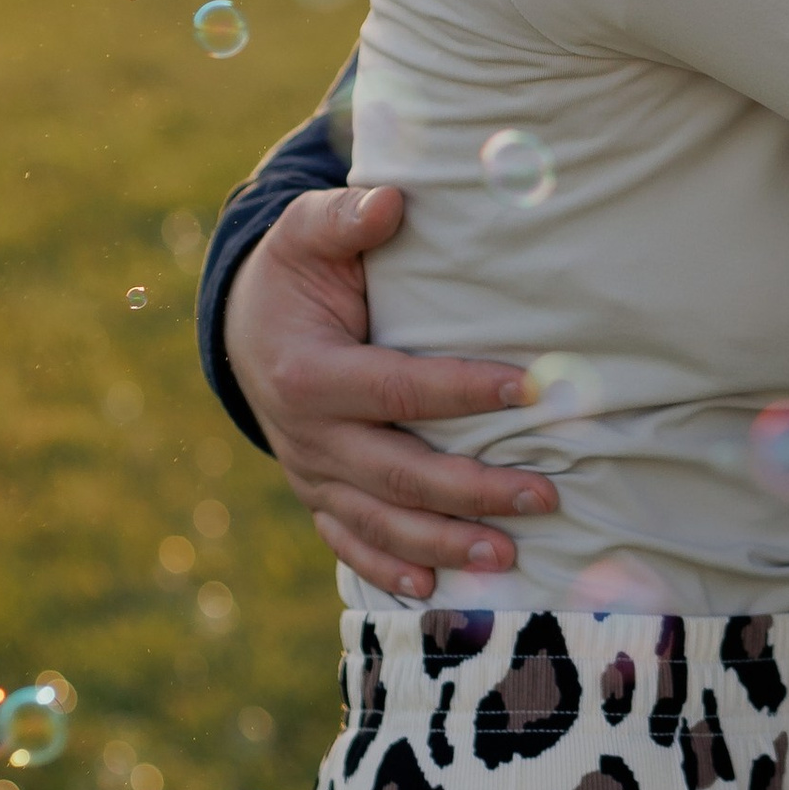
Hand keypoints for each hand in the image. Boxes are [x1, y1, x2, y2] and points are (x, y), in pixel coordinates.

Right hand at [223, 183, 556, 600]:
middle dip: (473, 490)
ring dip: (445, 543)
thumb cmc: (295, 273)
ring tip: (509, 556)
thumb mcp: (306, 234)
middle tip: (545, 494)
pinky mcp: (318, 495)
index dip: (465, 391)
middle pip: (399, 473)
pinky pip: (350, 541)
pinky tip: (432, 587)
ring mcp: (311, 473)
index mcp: (309, 373)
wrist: (243, 328)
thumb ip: (343, 219)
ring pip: (381, 520)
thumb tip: (392, 201)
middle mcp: (307, 435)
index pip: (399, 389)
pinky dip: (387, 568)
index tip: (532, 387)